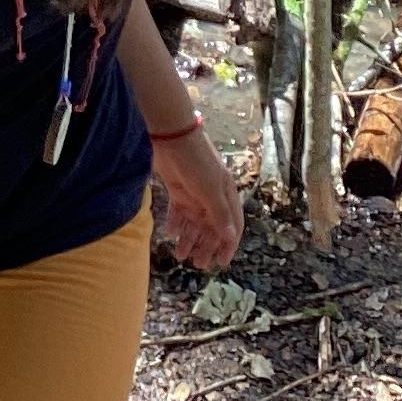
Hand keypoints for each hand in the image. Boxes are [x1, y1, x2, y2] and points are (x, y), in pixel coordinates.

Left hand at [151, 125, 243, 269]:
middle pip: (211, 227)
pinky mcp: (177, 189)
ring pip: (194, 223)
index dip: (228, 244)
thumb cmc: (196, 162)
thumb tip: (230, 237)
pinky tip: (169, 233)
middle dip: (205, 246)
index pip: (232, 225)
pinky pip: (178, 212)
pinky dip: (174, 223)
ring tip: (179, 255)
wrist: (171, 136)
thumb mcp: (210, 190)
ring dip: (188, 239)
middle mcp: (212, 196)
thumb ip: (219, 214)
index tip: (221, 262)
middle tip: (197, 264)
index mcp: (226, 195)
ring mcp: (194, 193)